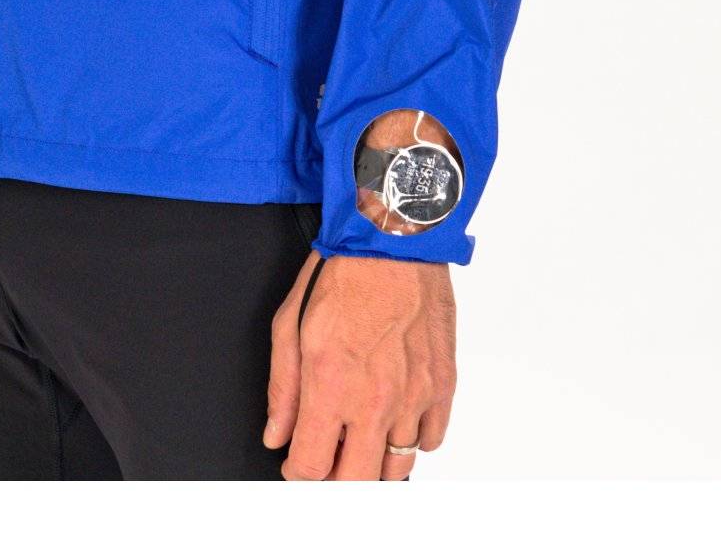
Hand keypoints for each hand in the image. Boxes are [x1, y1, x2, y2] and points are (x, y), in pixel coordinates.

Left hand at [265, 252, 455, 479]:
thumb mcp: (290, 321)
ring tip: (361, 439)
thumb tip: (277, 433)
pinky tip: (395, 417)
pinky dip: (413, 438)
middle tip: (329, 460)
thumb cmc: (344, 270)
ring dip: (375, 462)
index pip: (311, 467)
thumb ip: (283, 387)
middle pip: (357, 483)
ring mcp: (415, 396)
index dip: (297, 473)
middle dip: (336, 480)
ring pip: (397, 468)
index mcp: (331, 385)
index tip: (296, 463)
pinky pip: (431, 440)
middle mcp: (376, 400)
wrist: (395, 237)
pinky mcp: (443, 384)